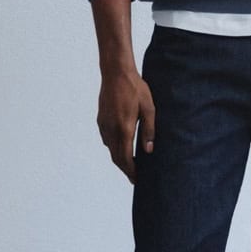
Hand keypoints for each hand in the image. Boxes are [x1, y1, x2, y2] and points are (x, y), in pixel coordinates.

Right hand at [97, 68, 154, 183]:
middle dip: (125, 169)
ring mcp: (104, 124)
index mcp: (124, 128)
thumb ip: (149, 130)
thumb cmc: (135, 88)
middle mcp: (111, 129)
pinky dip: (114, 147)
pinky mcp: (101, 119)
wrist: (116, 72)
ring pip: (110, 148)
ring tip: (131, 163)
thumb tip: (149, 150)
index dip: (131, 171)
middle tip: (135, 177)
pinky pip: (106, 139)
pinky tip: (122, 146)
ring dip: (119, 158)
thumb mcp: (149, 108)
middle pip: (116, 157)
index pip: (125, 157)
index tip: (137, 179)